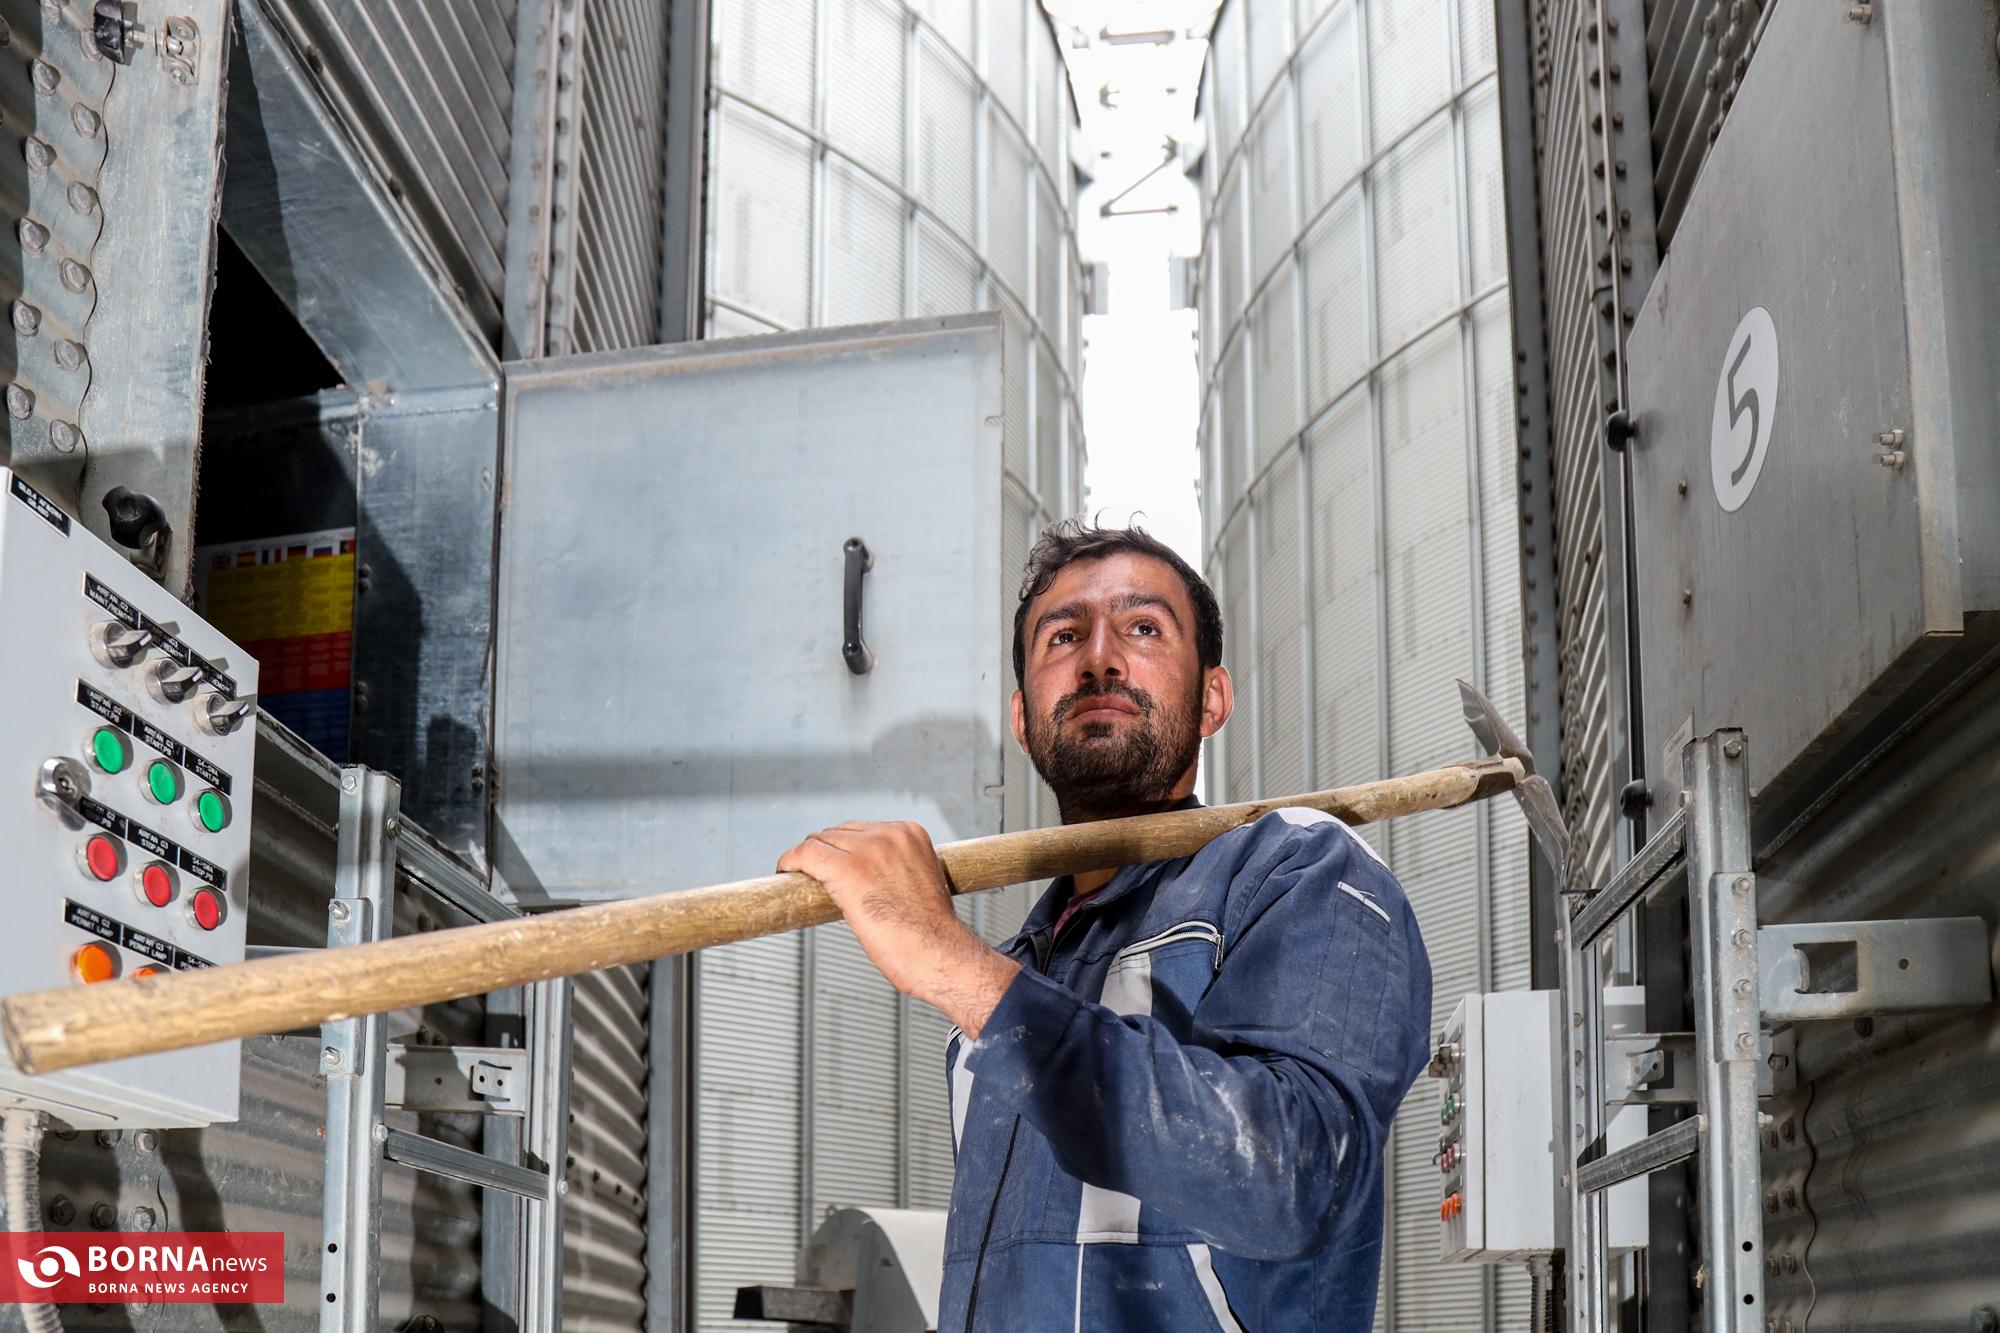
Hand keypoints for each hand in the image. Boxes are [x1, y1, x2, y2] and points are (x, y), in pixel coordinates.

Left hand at [778, 821, 1019, 1036]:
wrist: (938, 953)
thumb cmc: (931, 934)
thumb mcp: (919, 884)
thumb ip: (894, 870)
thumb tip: (864, 879)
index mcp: (911, 834)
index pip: (862, 829)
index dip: (842, 848)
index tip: (833, 863)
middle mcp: (890, 834)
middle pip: (838, 832)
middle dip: (825, 853)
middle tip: (814, 876)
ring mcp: (869, 849)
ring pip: (820, 841)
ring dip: (807, 859)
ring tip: (800, 878)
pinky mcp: (847, 869)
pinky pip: (807, 855)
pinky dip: (792, 862)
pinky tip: (787, 872)